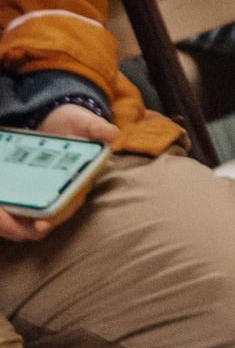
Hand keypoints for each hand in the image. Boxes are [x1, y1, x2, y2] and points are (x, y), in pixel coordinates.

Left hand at [0, 102, 110, 245]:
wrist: (56, 120)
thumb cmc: (73, 123)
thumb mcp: (83, 121)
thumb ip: (96, 128)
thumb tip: (111, 135)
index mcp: (78, 184)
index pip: (67, 209)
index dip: (53, 219)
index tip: (39, 223)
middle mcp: (62, 197)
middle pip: (41, 224)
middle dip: (21, 226)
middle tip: (3, 219)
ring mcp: (42, 197)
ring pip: (25, 222)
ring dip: (10, 223)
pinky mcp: (26, 194)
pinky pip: (14, 211)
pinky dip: (5, 212)